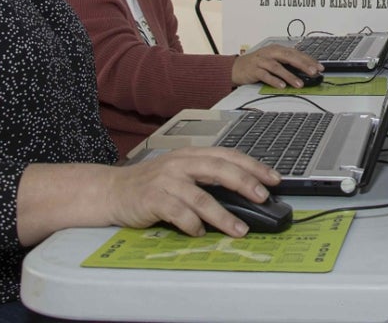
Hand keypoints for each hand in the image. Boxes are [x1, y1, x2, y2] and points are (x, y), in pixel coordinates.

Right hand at [106, 147, 280, 236]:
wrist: (112, 191)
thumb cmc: (152, 184)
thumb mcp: (181, 172)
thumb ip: (207, 178)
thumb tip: (244, 192)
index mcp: (192, 155)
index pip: (229, 155)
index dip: (253, 166)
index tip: (274, 178)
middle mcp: (181, 163)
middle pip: (219, 170)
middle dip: (245, 183)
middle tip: (263, 198)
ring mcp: (166, 181)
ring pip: (202, 197)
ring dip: (224, 216)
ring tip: (240, 229)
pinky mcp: (152, 199)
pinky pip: (178, 213)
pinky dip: (193, 225)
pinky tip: (201, 233)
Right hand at [231, 44, 321, 88]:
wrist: (237, 67)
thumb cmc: (258, 63)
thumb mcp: (274, 59)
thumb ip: (288, 63)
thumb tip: (306, 71)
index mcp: (278, 49)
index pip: (296, 53)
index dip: (309, 60)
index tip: (320, 67)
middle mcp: (270, 52)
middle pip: (289, 57)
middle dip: (303, 64)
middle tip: (313, 72)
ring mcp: (261, 61)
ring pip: (277, 67)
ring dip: (290, 76)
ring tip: (300, 84)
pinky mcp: (254, 70)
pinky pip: (265, 75)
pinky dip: (274, 80)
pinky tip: (282, 86)